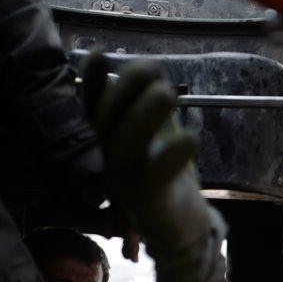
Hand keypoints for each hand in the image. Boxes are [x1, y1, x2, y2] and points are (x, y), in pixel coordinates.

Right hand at [82, 52, 223, 281]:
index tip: (101, 52)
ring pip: (124, 148)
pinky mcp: (151, 203)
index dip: (93, 82)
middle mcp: (113, 160)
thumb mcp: (157, 134)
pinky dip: (171, 157)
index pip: (94, 108)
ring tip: (167, 92)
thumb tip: (148, 68)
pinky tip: (189, 136)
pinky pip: (154, 179)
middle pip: (107, 123)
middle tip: (154, 71)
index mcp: (112, 141)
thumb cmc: (166, 175)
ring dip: (144, 117)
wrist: (180, 228)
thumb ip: (151, 104)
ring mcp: (128, 183)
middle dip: (125, 91)